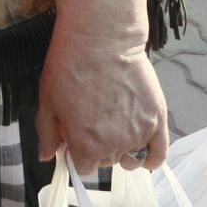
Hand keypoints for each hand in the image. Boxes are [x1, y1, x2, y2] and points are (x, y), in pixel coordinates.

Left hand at [35, 24, 168, 174]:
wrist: (100, 39)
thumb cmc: (69, 66)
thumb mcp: (47, 100)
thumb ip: (47, 133)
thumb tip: (47, 156)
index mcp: (85, 146)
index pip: (83, 167)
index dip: (78, 151)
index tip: (76, 136)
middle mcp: (113, 147)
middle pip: (106, 160)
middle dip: (98, 146)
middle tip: (94, 119)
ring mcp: (138, 134)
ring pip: (129, 155)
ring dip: (122, 146)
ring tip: (115, 123)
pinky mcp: (156, 119)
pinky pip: (159, 152)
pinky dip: (152, 158)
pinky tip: (145, 157)